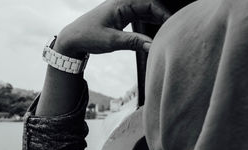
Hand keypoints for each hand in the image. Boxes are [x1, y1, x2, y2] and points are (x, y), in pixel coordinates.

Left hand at [54, 0, 170, 56]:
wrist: (72, 38)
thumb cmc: (88, 36)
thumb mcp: (111, 41)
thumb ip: (133, 43)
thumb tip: (153, 47)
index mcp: (121, 3)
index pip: (150, 4)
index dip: (164, 15)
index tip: (173, 28)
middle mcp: (123, 3)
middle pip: (151, 5)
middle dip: (163, 17)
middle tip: (174, 31)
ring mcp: (123, 9)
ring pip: (147, 11)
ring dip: (157, 20)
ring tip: (168, 33)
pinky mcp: (121, 16)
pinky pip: (140, 16)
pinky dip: (149, 23)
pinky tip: (156, 33)